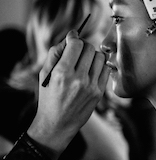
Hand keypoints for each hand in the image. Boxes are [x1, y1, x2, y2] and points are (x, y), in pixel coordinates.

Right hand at [27, 30, 109, 159]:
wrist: (58, 123)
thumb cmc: (49, 97)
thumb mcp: (44, 75)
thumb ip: (54, 53)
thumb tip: (68, 39)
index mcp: (62, 73)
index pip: (76, 44)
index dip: (74, 36)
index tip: (72, 36)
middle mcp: (78, 79)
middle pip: (89, 48)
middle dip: (83, 45)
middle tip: (78, 49)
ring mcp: (91, 86)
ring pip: (100, 57)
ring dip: (92, 54)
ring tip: (85, 59)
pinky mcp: (99, 92)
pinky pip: (106, 69)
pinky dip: (100, 65)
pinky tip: (92, 68)